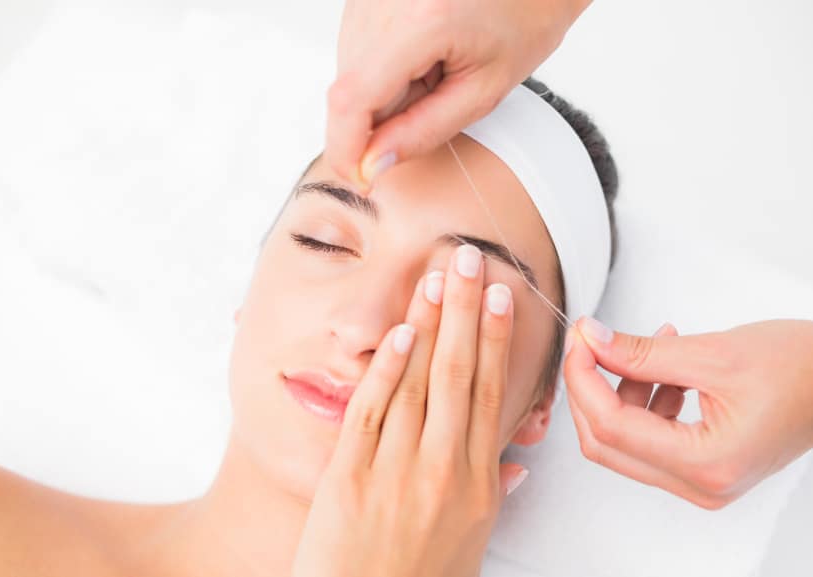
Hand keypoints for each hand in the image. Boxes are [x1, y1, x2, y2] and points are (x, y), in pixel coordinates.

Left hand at [291, 245, 525, 576]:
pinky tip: (400, 332)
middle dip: (468, 311)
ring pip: (420, 382)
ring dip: (431, 324)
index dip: (496, 340)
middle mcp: (443, 470)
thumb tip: (511, 467)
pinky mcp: (350, 476)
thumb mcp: (468, 545)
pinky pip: (373, 411)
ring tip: (440, 278)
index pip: (491, 394)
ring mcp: (396, 471)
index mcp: (477, 485)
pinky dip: (388, 368)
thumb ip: (489, 498)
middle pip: (460, 373)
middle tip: (473, 261)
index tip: (502, 299)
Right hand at [327, 0, 592, 190]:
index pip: (351, 99)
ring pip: (349, 73)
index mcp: (421, 20)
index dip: (345, 149)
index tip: (360, 180)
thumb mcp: (483, 90)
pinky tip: (421, 54)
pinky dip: (382, 69)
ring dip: (381, 92)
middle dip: (376, 120)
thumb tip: (371, 165)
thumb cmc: (524, 18)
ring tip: (433, 70)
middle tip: (432, 102)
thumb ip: (422, 133)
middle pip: (348, 89)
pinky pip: (355, 50)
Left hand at [564, 317, 812, 509]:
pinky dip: (645, 400)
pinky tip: (665, 368)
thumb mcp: (712, 353)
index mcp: (706, 463)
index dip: (583, 380)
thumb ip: (641, 352)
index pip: (611, 427)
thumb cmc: (800, 369)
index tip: (578, 341)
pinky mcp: (704, 467)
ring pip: (624, 442)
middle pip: (607, 444)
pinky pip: (650, 438)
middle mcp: (702, 485)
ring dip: (621, 391)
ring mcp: (702, 481)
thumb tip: (589, 341)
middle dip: (591, 389)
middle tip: (592, 342)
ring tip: (646, 348)